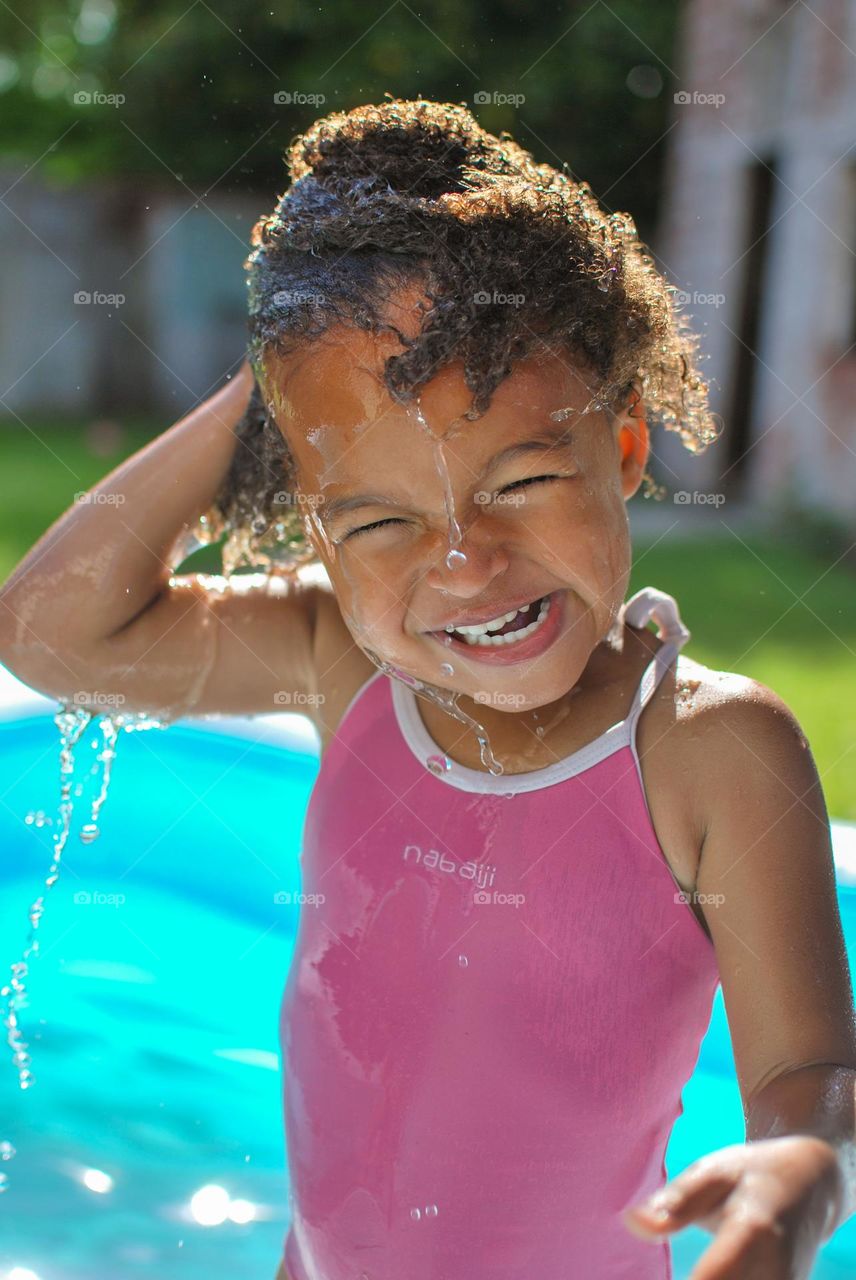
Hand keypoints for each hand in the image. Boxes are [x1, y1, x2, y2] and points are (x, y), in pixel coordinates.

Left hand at [622, 1136, 842, 1278]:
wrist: (811, 1184)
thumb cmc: (750, 1174)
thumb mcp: (714, 1172)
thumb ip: (677, 1202)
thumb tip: (632, 1223)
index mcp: (754, 1232)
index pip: (713, 1277)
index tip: (627, 1279)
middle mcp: (776, 1271)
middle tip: (631, 1274)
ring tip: (673, 1270)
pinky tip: (696, 1275)